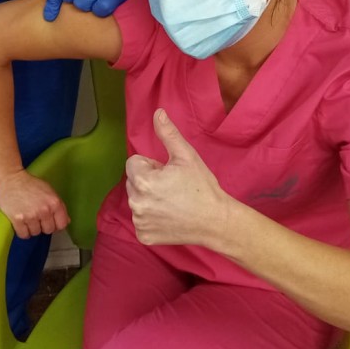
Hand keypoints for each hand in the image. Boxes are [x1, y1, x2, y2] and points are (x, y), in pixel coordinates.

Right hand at [0, 170, 70, 238]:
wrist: (9, 179)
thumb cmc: (29, 183)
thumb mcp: (48, 190)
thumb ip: (59, 206)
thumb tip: (66, 221)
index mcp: (54, 202)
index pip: (62, 225)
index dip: (56, 224)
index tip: (51, 222)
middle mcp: (44, 211)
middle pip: (48, 230)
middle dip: (43, 226)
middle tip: (36, 217)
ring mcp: (31, 216)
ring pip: (36, 233)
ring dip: (32, 228)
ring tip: (27, 217)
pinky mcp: (18, 220)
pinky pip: (24, 235)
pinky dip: (23, 231)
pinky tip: (21, 223)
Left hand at [125, 109, 230, 246]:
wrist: (216, 221)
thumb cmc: (202, 187)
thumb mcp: (186, 156)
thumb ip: (168, 133)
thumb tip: (157, 112)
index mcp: (143, 180)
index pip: (134, 163)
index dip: (152, 165)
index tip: (169, 173)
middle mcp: (135, 202)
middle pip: (133, 181)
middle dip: (149, 181)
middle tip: (173, 188)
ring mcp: (138, 221)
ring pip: (137, 200)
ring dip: (149, 199)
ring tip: (173, 202)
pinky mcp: (143, 236)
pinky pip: (141, 220)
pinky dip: (152, 218)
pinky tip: (170, 217)